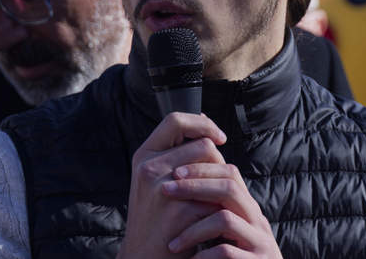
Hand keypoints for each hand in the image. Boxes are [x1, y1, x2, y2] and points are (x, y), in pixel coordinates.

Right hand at [117, 112, 227, 258]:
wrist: (144, 257)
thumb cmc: (158, 217)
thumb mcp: (156, 179)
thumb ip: (176, 154)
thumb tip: (206, 124)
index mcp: (144, 155)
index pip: (175, 120)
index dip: (202, 123)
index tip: (220, 137)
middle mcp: (148, 168)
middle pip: (204, 145)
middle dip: (218, 162)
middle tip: (216, 184)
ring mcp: (161, 189)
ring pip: (214, 170)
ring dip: (221, 185)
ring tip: (214, 202)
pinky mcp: (177, 211)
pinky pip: (214, 197)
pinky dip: (218, 208)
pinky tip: (211, 221)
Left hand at [162, 162, 282, 258]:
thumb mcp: (233, 234)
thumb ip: (221, 212)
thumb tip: (187, 183)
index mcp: (251, 211)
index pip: (231, 175)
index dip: (203, 169)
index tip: (175, 172)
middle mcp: (258, 222)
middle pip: (230, 189)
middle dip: (194, 186)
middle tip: (166, 190)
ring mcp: (261, 243)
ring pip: (225, 220)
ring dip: (193, 230)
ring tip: (173, 245)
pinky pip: (226, 252)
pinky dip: (203, 256)